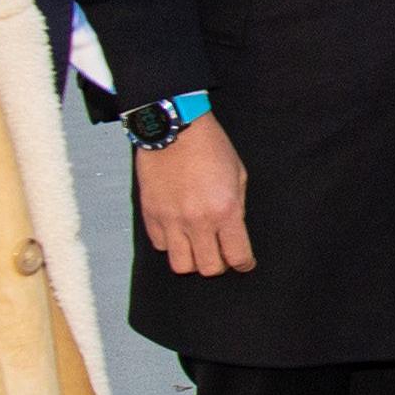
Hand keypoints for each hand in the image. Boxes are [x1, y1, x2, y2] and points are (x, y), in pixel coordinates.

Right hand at [135, 117, 253, 275]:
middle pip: (208, 268)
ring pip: (181, 265)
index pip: (237, 256)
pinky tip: (178, 231)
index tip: (243, 262)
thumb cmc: (210, 146)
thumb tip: (233, 231)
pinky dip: (170, 243)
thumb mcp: (238, 174)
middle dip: (218, 264)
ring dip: (192, 260)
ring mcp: (171, 220)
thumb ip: (238, 207)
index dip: (244, 263)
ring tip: (197, 246)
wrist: (173, 127)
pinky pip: (160, 245)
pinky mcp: (151, 214)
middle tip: (220, 253)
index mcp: (225, 210)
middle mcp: (197, 220)